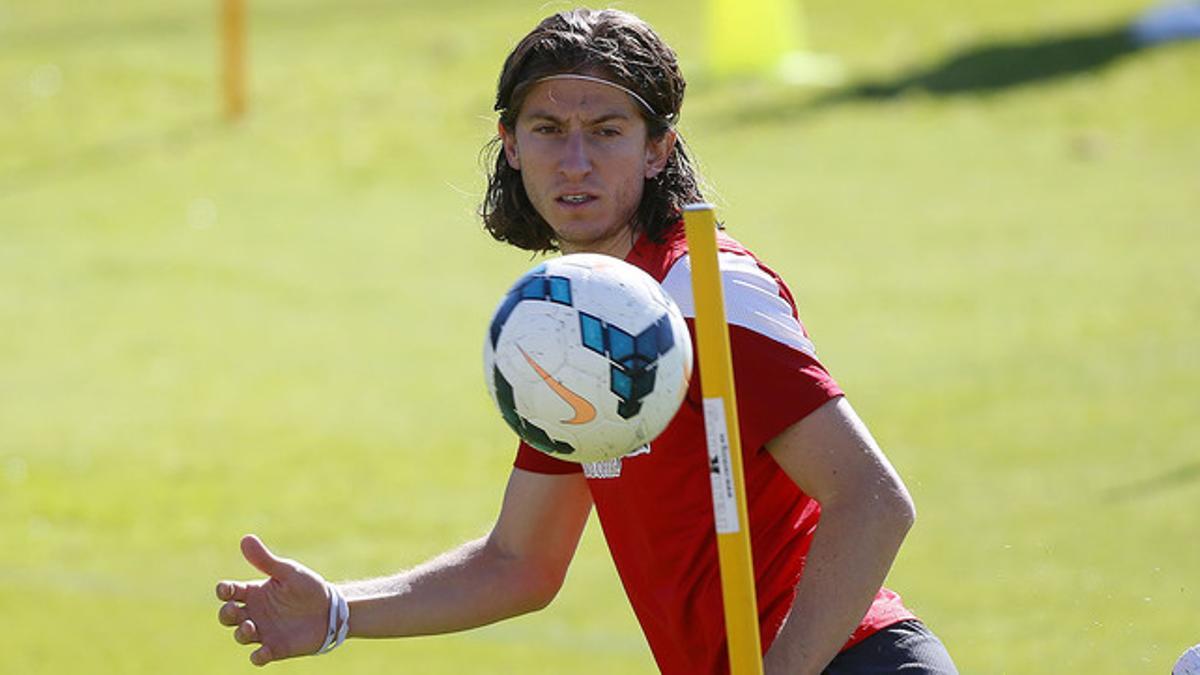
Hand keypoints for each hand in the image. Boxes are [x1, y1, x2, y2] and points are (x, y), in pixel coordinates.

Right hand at [215, 534, 331, 665]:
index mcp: (254, 592)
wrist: (332, 609)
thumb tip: (245, 539)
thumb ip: (265, 560)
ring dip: (241, 633)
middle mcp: (254, 612)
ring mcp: (263, 631)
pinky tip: (262, 653)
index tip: (226, 590)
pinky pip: (259, 656)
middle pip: (228, 616)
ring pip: (241, 636)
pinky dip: (258, 657)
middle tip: (235, 611)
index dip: (223, 591)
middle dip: (226, 614)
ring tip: (250, 627)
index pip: (228, 592)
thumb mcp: (287, 572)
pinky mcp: (275, 648)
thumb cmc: (308, 587)